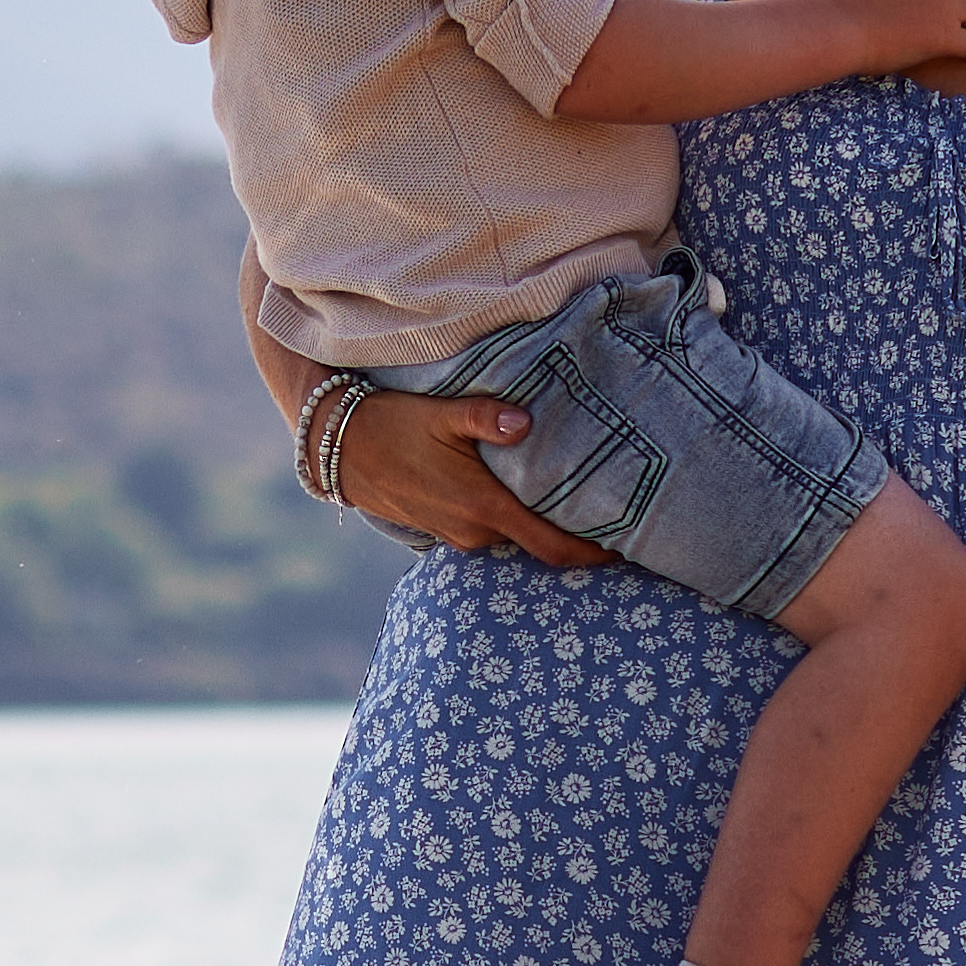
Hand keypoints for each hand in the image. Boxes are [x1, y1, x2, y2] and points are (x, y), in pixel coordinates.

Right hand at [326, 383, 607, 565]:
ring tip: (580, 507)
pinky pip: (492, 535)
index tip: (629, 547)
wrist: (336, 447)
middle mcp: (473, 531)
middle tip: (618, 518)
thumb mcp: (439, 412)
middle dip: (577, 538)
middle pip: (540, 546)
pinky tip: (528, 503)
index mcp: (481, 506)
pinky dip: (516, 524)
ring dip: (544, 529)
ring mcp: (456, 536)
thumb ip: (485, 417)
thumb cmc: (391, 423)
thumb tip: (526, 422)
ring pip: (515, 539)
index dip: (593, 552)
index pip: (552, 545)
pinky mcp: (443, 531)